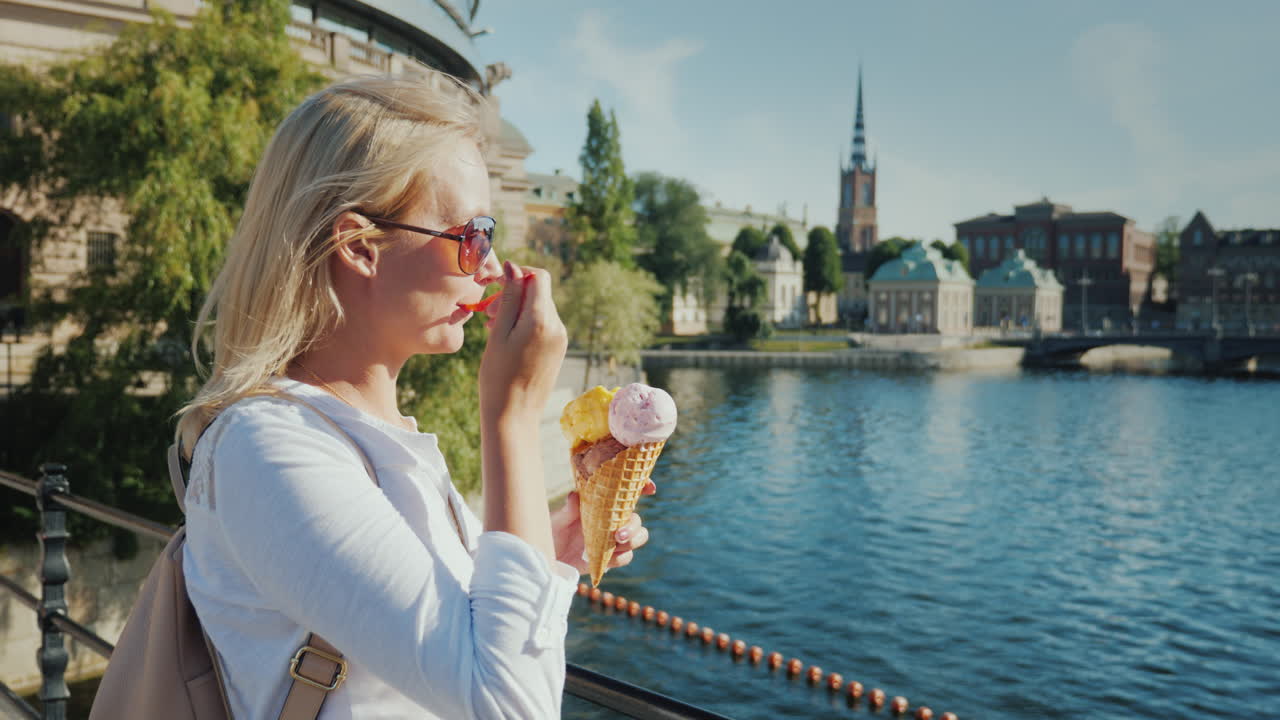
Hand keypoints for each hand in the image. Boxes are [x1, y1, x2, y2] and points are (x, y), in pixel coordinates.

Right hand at [479, 262, 567, 423]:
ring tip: (493, 327)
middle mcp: (558, 327)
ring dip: (517, 309)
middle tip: (488, 314)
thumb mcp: (499, 333)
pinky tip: (506, 338)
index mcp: (543, 320)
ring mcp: (560, 339)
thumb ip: (509, 298)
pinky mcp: (558, 350)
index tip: (495, 286)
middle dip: (514, 294)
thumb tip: (513, 267)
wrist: (514, 417)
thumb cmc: (498, 377)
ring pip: (539, 308)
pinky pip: (543, 324)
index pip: (538, 277)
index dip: (517, 274)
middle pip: (539, 292)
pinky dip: (525, 323)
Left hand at [550, 481, 655, 573]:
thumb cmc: (552, 532)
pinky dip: (619, 558)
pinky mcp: (610, 558)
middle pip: (636, 519)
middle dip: (634, 526)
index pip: (627, 492)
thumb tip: (574, 496)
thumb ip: (567, 510)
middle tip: (618, 534)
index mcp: (603, 505)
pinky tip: (607, 558)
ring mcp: (612, 540)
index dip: (643, 487)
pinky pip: (625, 557)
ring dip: (633, 540)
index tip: (650, 488)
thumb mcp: (556, 519)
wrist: (547, 558)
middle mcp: (612, 521)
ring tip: (616, 544)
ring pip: (639, 537)